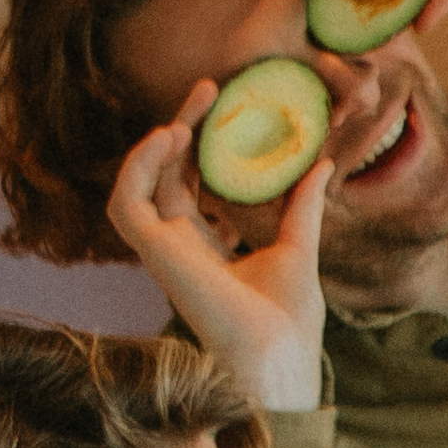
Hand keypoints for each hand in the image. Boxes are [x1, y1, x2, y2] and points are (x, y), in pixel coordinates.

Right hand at [105, 76, 339, 399]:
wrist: (279, 359)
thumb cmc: (289, 323)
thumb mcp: (299, 249)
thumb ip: (303, 207)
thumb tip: (322, 165)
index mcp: (205, 247)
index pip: (189, 183)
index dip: (200, 143)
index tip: (223, 104)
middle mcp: (178, 247)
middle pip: (165, 175)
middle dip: (181, 127)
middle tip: (208, 88)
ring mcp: (163, 252)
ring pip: (136, 186)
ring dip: (154, 146)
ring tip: (186, 115)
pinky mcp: (155, 256)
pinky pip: (125, 204)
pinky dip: (138, 168)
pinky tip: (169, 138)